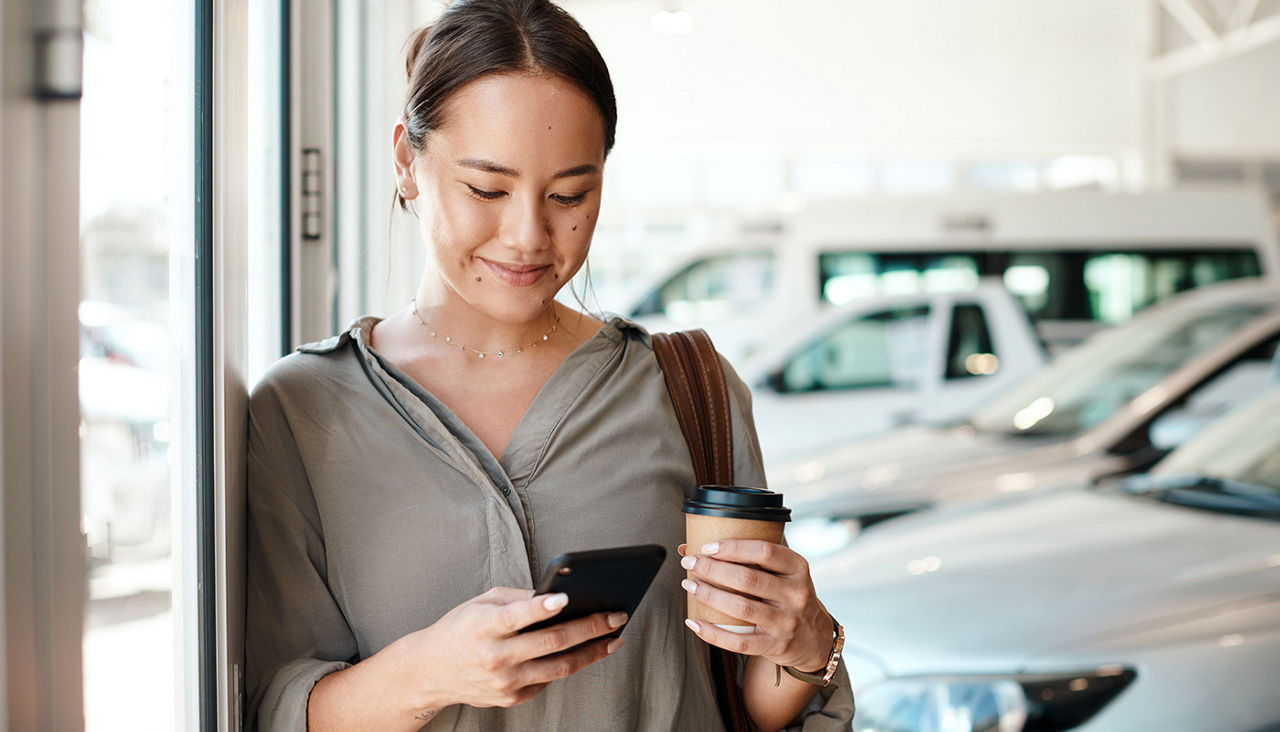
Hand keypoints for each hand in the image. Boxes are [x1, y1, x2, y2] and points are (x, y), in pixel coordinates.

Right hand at [395, 586, 626, 713]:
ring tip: (614, 638)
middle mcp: (495, 657)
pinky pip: (548, 680)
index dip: (542, 607)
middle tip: (617, 616)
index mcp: (485, 626)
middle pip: (551, 642)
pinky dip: (568, 664)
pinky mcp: (511, 698)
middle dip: (590, 628)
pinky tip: (585, 652)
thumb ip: (518, 599)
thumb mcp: (482, 602)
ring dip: (592, 652)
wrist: (430, 671)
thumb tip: (559, 595)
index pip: (517, 616)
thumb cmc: (461, 628)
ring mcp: (505, 682)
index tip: (567, 597)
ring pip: (560, 667)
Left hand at [678, 541, 832, 672]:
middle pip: (748, 579)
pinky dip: (712, 633)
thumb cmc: (787, 596)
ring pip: (741, 608)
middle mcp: (796, 594)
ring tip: (690, 586)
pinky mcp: (775, 646)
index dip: (733, 548)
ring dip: (710, 595)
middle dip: (713, 569)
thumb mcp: (782, 573)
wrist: (814, 638)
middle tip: (690, 564)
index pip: (764, 552)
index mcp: (797, 569)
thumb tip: (689, 547)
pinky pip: (739, 642)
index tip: (707, 547)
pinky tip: (694, 622)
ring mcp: (787, 622)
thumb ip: (746, 559)